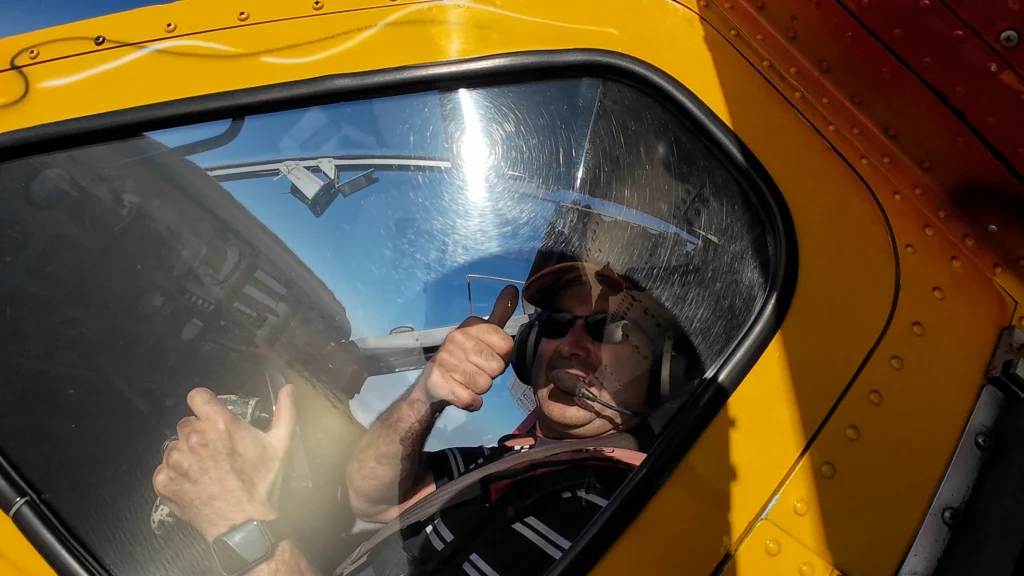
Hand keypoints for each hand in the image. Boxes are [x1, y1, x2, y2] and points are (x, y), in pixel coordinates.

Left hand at [153, 385, 296, 541]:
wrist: (243, 524)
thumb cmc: (262, 484)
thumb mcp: (280, 445)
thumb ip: (285, 411)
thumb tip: (288, 388)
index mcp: (220, 424)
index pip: (197, 397)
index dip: (205, 405)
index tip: (212, 416)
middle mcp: (194, 439)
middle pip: (186, 422)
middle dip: (199, 432)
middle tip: (215, 450)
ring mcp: (176, 461)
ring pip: (173, 445)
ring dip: (185, 454)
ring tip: (204, 469)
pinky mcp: (164, 481)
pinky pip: (163, 469)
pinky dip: (174, 474)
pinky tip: (193, 482)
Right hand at [417, 285, 517, 410]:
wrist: (432, 384)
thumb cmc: (463, 356)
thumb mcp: (481, 332)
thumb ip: (500, 313)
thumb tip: (513, 287)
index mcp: (469, 326)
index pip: (507, 345)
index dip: (502, 355)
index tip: (487, 354)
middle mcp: (455, 339)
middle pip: (498, 367)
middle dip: (491, 373)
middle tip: (475, 369)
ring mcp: (446, 362)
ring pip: (486, 385)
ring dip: (480, 389)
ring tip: (467, 381)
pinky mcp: (442, 386)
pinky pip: (473, 400)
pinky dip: (471, 402)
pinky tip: (461, 393)